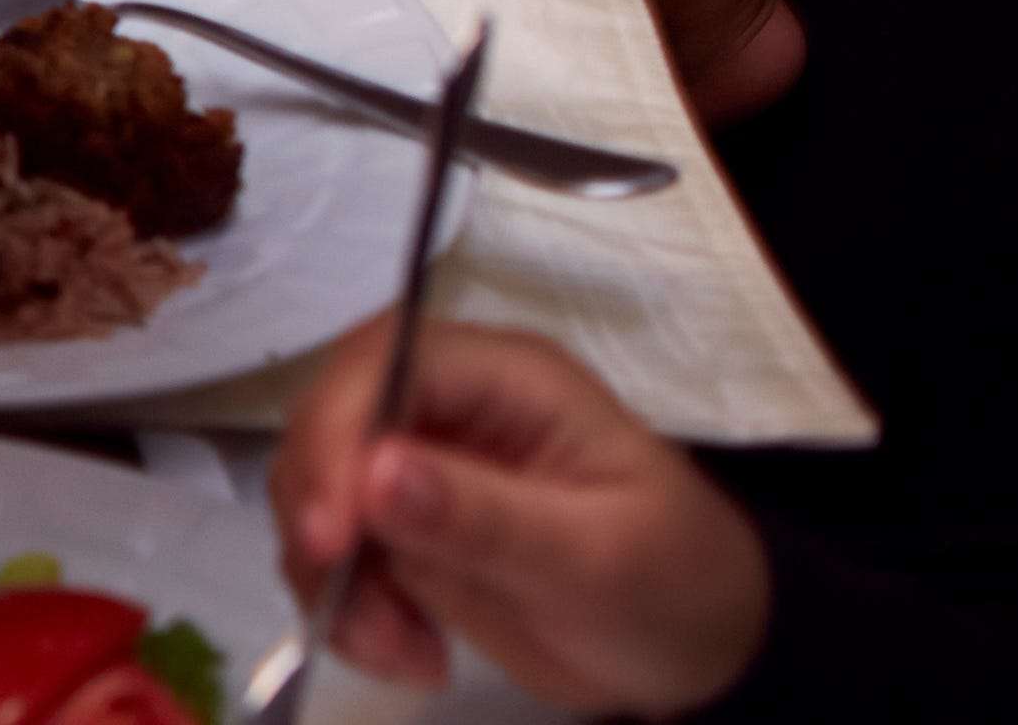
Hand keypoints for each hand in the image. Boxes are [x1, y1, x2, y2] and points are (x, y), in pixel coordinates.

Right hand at [273, 321, 770, 713]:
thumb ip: (487, 517)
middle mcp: (448, 405)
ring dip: (328, 573)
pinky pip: (333, 553)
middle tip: (335, 590)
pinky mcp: (402, 529)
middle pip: (330, 419)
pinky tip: (406, 653)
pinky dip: (343, 606)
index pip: (389, 364)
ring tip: (398, 649)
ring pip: (316, 490)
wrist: (700, 649)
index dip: (340, 431)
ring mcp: (417, 466)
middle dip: (318, 507)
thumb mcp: (597, 557)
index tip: (332, 532)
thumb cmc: (675, 583)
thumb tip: (373, 472)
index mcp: (506, 377)